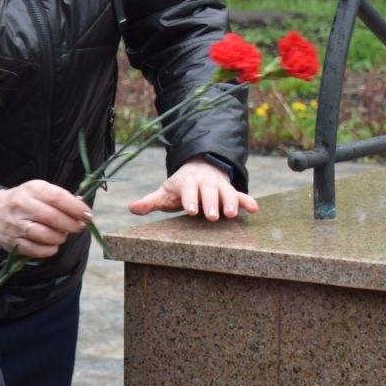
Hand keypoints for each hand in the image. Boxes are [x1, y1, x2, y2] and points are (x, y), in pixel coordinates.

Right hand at [0, 180, 92, 259]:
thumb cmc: (23, 201)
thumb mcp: (39, 191)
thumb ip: (60, 198)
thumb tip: (82, 209)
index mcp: (32, 190)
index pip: (57, 198)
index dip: (76, 208)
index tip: (88, 215)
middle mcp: (22, 206)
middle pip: (52, 217)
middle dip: (71, 225)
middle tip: (79, 227)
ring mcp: (16, 225)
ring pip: (44, 235)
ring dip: (59, 238)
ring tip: (63, 236)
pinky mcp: (13, 242)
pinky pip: (35, 250)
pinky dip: (49, 250)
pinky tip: (52, 246)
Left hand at [127, 156, 259, 220]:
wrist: (198, 169)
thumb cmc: (179, 187)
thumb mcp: (164, 193)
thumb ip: (150, 201)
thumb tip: (131, 208)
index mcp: (186, 183)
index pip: (188, 190)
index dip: (190, 199)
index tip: (191, 210)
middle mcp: (204, 183)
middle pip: (208, 192)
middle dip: (210, 203)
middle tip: (212, 216)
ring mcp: (219, 186)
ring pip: (226, 192)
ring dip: (230, 202)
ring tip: (232, 214)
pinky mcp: (231, 191)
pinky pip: (240, 195)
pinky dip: (247, 201)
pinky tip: (254, 209)